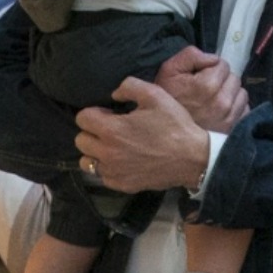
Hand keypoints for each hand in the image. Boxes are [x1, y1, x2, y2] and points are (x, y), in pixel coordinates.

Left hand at [76, 77, 208, 192]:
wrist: (192, 158)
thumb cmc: (174, 125)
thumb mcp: (155, 95)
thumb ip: (129, 87)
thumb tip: (114, 95)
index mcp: (111, 130)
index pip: (82, 119)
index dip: (95, 112)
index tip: (110, 113)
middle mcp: (107, 153)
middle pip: (80, 140)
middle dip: (92, 131)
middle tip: (112, 129)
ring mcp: (113, 172)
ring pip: (86, 161)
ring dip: (95, 152)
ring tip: (113, 146)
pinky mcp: (122, 185)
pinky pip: (102, 176)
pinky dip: (107, 168)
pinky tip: (123, 160)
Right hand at [155, 46, 248, 131]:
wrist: (164, 133)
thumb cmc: (167, 99)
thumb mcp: (169, 70)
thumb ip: (191, 55)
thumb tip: (214, 58)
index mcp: (208, 85)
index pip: (223, 64)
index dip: (211, 68)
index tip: (200, 77)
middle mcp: (222, 102)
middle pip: (234, 78)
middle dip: (222, 80)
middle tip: (207, 89)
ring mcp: (229, 117)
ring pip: (241, 94)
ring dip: (231, 93)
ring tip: (214, 100)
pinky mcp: (233, 129)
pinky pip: (244, 110)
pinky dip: (236, 108)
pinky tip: (221, 111)